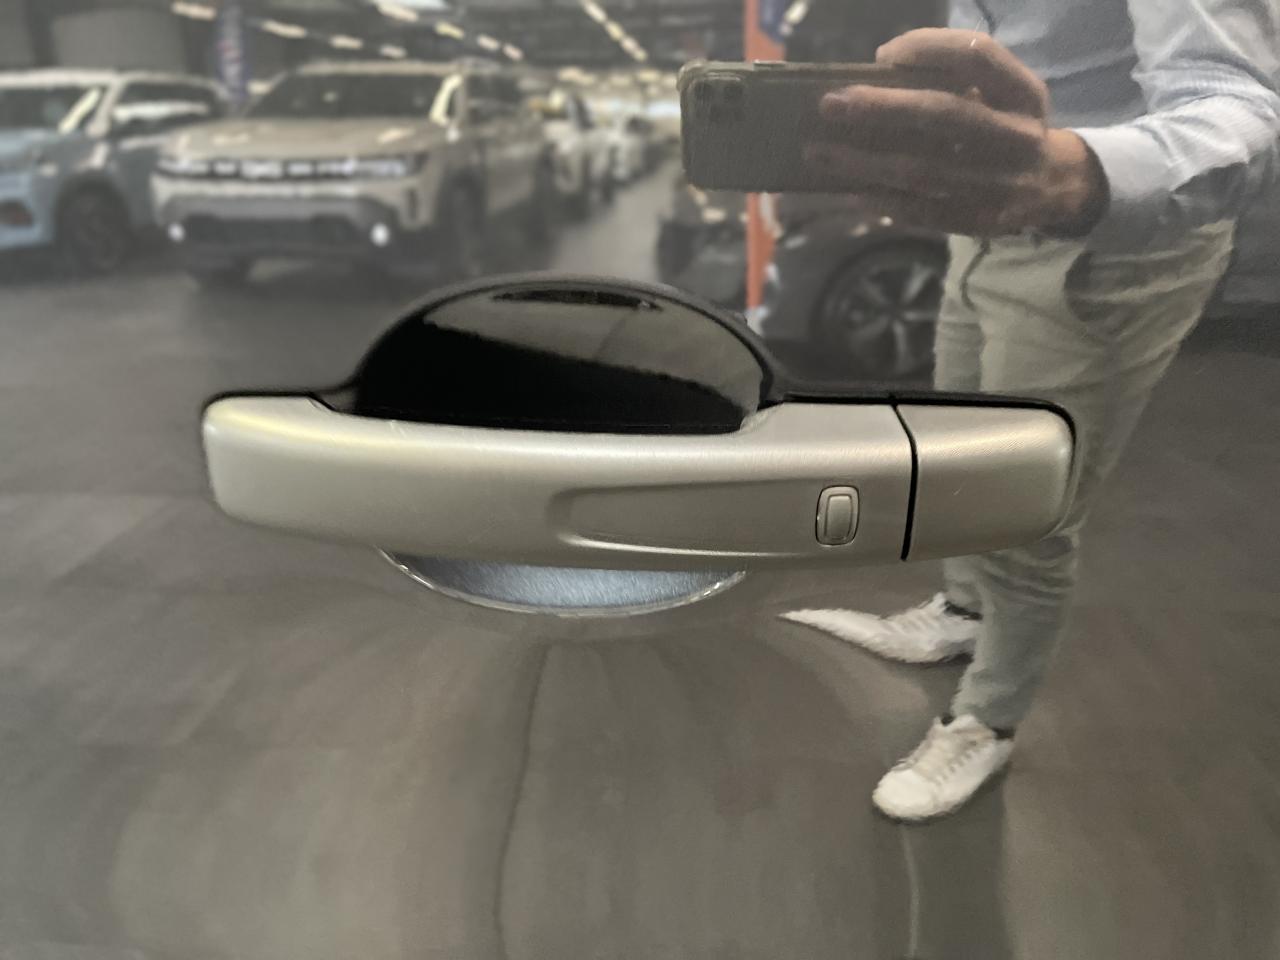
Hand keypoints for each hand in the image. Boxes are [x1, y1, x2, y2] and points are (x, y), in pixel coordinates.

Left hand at [805, 29, 1106, 236]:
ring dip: (865, 162)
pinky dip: (883, 201)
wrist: (1055, 184)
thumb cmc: (1004, 125)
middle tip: (830, 104)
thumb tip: (873, 77)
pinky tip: (850, 191)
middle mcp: (1018, 135)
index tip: (881, 56)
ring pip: (924, 170)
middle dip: (882, 107)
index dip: (929, 49)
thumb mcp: (998, 94)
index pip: (978, 56)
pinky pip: (924, 211)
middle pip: (945, 115)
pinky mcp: (982, 220)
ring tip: (819, 153)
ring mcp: (1001, 183)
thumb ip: (951, 80)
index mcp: (1023, 93)